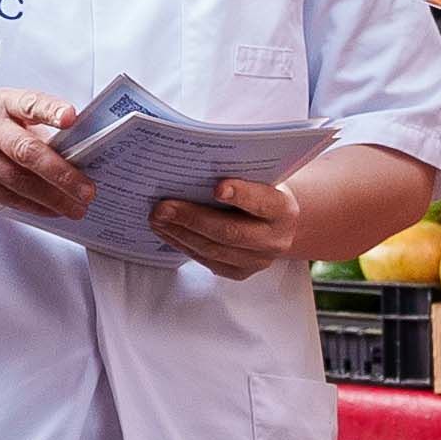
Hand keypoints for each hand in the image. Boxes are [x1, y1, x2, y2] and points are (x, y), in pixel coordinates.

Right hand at [0, 91, 96, 221]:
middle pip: (26, 152)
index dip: (50, 110)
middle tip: (87, 191)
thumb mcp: (1, 115)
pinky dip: (34, 207)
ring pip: (18, 183)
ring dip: (52, 199)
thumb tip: (76, 155)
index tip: (72, 117)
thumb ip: (33, 129)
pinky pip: (6, 198)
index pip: (28, 103)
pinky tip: (51, 210)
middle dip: (61, 174)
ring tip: (77, 208)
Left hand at [149, 176, 302, 279]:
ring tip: (157, 218)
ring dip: (180, 234)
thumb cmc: (262, 192)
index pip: (261, 202)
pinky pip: (207, 260)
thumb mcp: (260, 180)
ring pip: (213, 250)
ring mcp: (257, 260)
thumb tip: (193, 167)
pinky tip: (167, 231)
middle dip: (192, 219)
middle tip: (163, 207)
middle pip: (229, 233)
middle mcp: (274, 239)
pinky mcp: (240, 272)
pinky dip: (183, 244)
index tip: (217, 187)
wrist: (279, 223)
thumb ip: (239, 175)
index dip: (240, 195)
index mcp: (282, 209)